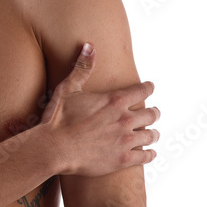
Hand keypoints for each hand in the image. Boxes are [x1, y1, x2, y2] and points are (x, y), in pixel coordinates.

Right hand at [39, 42, 159, 175]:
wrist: (53, 148)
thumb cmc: (58, 118)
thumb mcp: (68, 89)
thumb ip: (82, 68)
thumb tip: (89, 47)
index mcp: (115, 100)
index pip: (143, 90)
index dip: (148, 88)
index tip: (150, 87)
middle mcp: (125, 119)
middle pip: (152, 114)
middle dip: (153, 113)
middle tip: (153, 113)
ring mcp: (125, 140)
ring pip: (152, 135)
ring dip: (153, 133)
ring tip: (153, 134)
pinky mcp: (122, 159)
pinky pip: (146, 156)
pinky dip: (150, 154)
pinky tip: (150, 153)